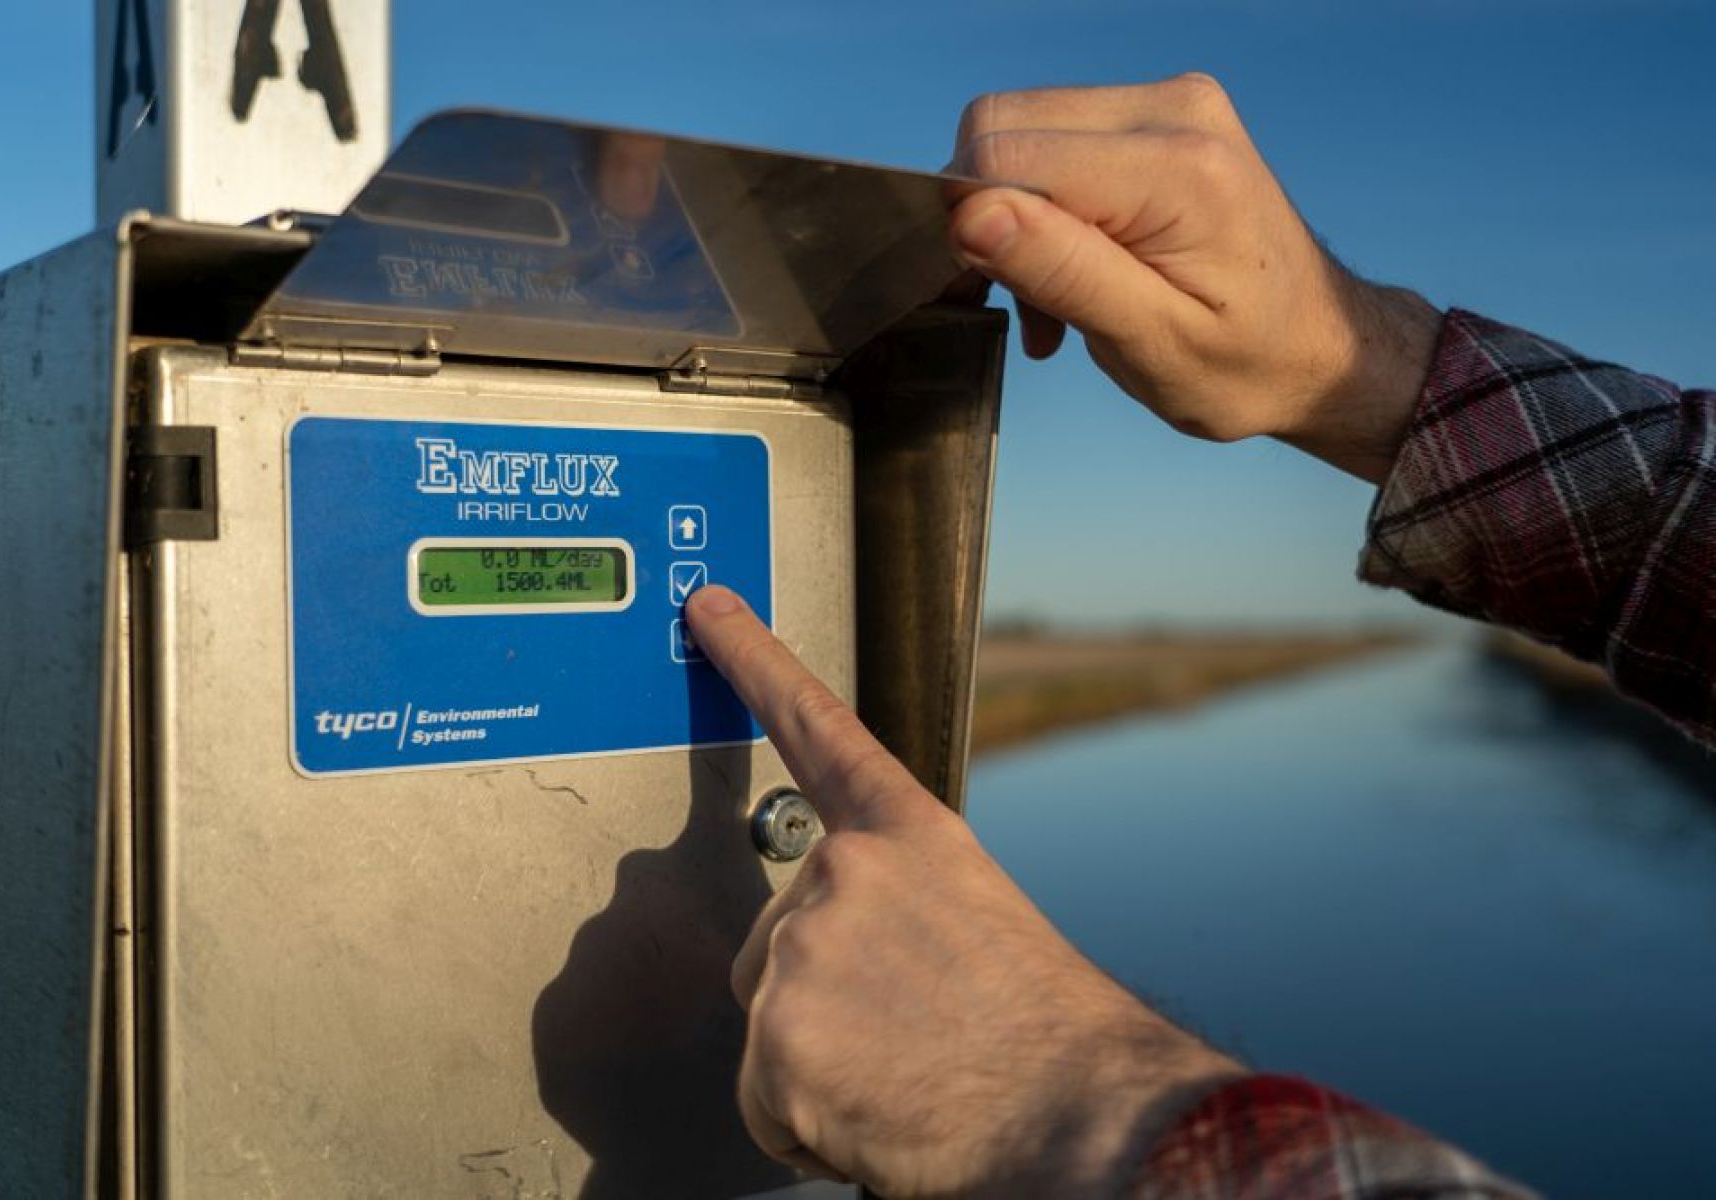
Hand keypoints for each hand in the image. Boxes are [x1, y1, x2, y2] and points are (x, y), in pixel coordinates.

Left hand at [685, 586, 1245, 1197]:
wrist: (1080, 1114)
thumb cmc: (1048, 1034)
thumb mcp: (978, 920)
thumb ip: (901, 901)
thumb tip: (862, 941)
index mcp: (909, 836)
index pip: (818, 726)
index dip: (756, 660)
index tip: (709, 606)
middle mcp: (846, 874)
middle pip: (773, 936)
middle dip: (819, 992)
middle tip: (905, 1031)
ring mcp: (805, 951)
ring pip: (769, 1018)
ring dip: (817, 1062)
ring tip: (903, 1076)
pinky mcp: (778, 1036)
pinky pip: (760, 1095)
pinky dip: (806, 1122)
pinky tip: (876, 1113)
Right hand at [950, 76, 1441, 483]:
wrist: (1319, 346)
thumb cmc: (1248, 363)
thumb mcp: (1152, 344)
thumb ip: (1062, 271)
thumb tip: (971, 213)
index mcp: (1178, 168)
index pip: (1007, 156)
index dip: (975, 225)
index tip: (999, 293)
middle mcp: (1173, 109)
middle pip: (1001, 127)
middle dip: (988, 218)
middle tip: (1029, 302)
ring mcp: (1167, 102)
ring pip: (1018, 130)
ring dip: (1012, 218)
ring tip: (1055, 299)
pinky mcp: (1156, 114)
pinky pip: (1052, 139)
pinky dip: (1040, 206)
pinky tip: (1070, 270)